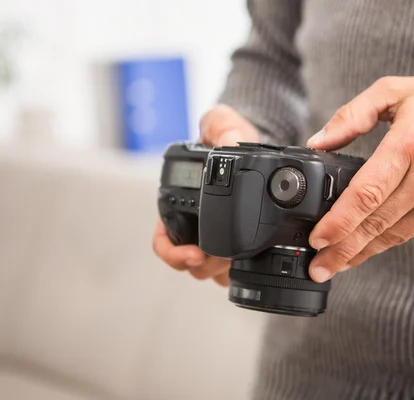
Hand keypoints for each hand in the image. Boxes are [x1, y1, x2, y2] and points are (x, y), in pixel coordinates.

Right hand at [153, 104, 258, 285]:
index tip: (193, 254)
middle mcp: (192, 225)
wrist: (249, 150)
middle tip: (216, 258)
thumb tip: (227, 142)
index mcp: (179, 203)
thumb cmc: (231, 140)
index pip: (164, 240)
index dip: (174, 253)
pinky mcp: (232, 249)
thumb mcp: (225, 125)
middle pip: (187, 263)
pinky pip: (224, 272)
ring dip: (216, 269)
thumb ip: (221, 126)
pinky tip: (243, 262)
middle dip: (201, 264)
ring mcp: (212, 240)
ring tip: (231, 259)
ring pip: (206, 271)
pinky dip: (229, 272)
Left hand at [306, 76, 413, 281]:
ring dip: (363, 253)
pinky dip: (389, 239)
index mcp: (411, 144)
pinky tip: (369, 245)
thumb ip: (351, 115)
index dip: (338, 221)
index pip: (366, 193)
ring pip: (395, 235)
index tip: (316, 238)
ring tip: (336, 265)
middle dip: (342, 250)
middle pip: (377, 223)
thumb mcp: (395, 92)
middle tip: (318, 268)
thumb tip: (317, 142)